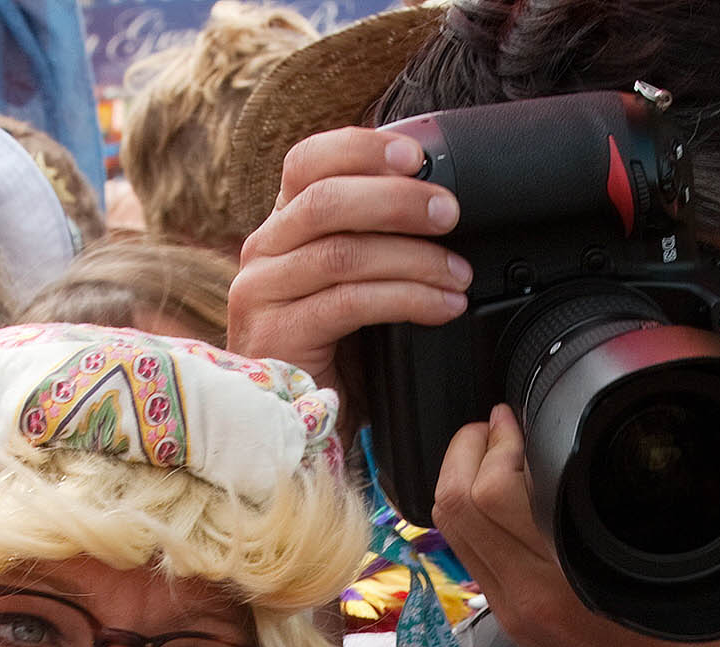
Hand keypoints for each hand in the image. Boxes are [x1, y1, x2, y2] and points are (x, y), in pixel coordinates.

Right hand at [230, 126, 470, 397]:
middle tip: (451, 214)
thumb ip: (372, 237)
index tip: (416, 156)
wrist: (299, 424)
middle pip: (325, 199)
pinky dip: (406, 299)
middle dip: (399, 200)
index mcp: (281, 226)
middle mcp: (261, 252)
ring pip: (342, 252)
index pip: (307, 161)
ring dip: (414, 258)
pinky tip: (441, 307)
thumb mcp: (352, 280)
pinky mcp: (274, 336)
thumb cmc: (334, 350)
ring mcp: (260, 294)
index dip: (361, 148)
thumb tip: (439, 200)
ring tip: (459, 276)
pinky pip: (348, 303)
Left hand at [432, 405, 719, 646]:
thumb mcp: (691, 573)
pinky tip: (510, 498)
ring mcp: (511, 615)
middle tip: (492, 422)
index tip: (511, 414)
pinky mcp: (514, 625)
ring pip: (453, 536)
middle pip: (452, 510)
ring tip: (495, 449)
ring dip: (462, 483)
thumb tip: (640, 460)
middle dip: (463, 452)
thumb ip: (660, 516)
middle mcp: (521, 600)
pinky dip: (476, 517)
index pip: (488, 498)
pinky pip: (473, 559)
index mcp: (557, 585)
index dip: (491, 443)